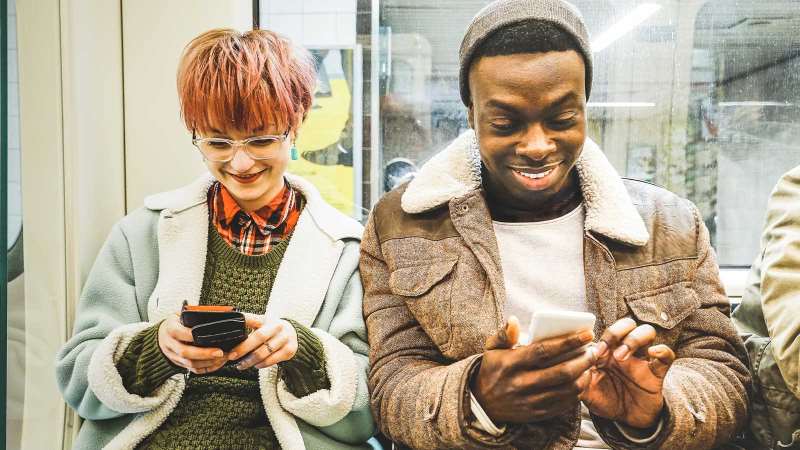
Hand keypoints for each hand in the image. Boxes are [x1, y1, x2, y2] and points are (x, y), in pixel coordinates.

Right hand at [157, 314, 227, 373]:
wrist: (161, 337)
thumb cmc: (175, 324)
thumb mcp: (179, 315)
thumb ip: (191, 316)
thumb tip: (210, 314)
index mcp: (170, 329)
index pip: (178, 332)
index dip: (191, 335)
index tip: (207, 335)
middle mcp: (170, 344)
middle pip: (185, 352)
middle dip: (204, 353)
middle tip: (220, 352)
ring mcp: (174, 356)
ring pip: (190, 363)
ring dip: (208, 362)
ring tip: (222, 358)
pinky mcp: (180, 364)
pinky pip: (193, 370)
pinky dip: (207, 368)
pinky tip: (217, 363)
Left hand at [228, 314, 297, 369]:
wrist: (292, 333)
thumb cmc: (270, 330)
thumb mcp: (261, 324)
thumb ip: (248, 326)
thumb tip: (229, 335)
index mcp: (266, 319)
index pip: (253, 318)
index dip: (242, 321)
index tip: (230, 328)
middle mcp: (277, 327)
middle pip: (258, 337)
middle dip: (243, 349)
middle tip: (232, 356)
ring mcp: (284, 338)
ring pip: (264, 353)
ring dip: (250, 361)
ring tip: (241, 365)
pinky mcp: (289, 350)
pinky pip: (271, 360)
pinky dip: (261, 365)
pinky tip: (256, 365)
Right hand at [471, 316, 595, 423]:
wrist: (483, 404)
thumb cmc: (492, 370)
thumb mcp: (491, 349)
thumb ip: (504, 334)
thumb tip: (514, 319)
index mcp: (511, 364)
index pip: (544, 351)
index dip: (568, 342)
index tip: (587, 334)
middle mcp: (521, 383)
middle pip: (561, 372)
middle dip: (583, 360)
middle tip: (594, 350)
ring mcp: (530, 401)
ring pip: (566, 389)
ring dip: (584, 376)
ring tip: (591, 365)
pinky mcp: (537, 414)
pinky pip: (564, 404)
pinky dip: (577, 392)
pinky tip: (582, 380)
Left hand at [579, 317, 675, 428]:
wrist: (627, 419)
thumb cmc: (605, 399)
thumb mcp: (587, 391)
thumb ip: (577, 379)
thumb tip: (567, 368)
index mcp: (607, 351)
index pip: (604, 330)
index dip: (597, 337)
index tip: (593, 354)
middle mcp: (625, 350)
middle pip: (626, 323)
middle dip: (616, 332)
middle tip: (607, 352)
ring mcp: (642, 359)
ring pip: (647, 331)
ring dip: (634, 339)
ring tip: (622, 356)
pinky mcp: (657, 372)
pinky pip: (667, 355)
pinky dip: (662, 350)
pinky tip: (653, 353)